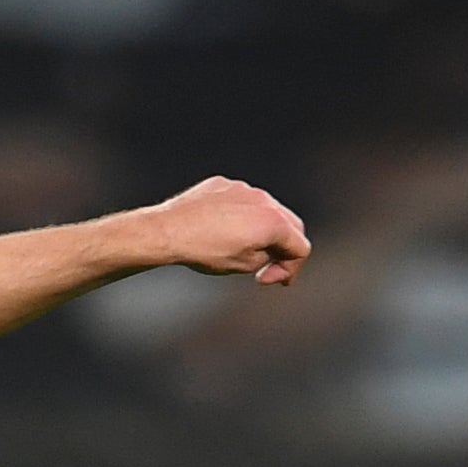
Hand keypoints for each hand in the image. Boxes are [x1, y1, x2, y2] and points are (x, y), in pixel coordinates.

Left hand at [141, 177, 310, 285]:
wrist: (167, 231)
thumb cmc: (202, 250)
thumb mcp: (244, 266)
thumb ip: (268, 258)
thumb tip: (269, 252)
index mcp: (274, 222)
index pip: (299, 247)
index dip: (290, 269)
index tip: (273, 280)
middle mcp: (264, 200)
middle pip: (288, 224)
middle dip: (283, 247)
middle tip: (271, 266)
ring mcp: (244, 189)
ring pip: (265, 209)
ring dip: (262, 229)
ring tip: (244, 247)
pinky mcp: (223, 186)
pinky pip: (240, 201)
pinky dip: (239, 216)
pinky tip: (222, 231)